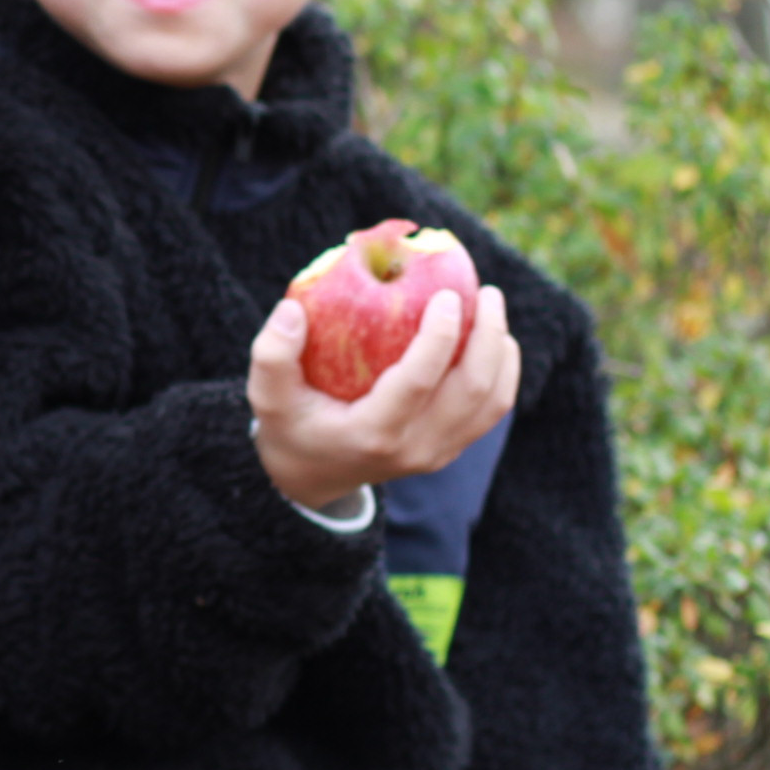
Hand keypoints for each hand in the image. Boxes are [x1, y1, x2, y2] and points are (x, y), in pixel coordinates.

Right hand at [248, 286, 521, 511]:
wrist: (311, 477)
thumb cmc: (290, 425)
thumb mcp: (267, 396)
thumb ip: (271, 354)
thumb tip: (292, 309)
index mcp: (372, 434)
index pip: (418, 383)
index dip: (438, 338)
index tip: (446, 295)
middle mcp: (414, 448)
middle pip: (473, 391)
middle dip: (488, 336)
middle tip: (485, 292)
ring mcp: (437, 453)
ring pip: (493, 401)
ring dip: (501, 352)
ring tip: (491, 307)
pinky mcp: (449, 449)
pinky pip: (492, 409)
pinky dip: (502, 370)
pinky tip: (492, 338)